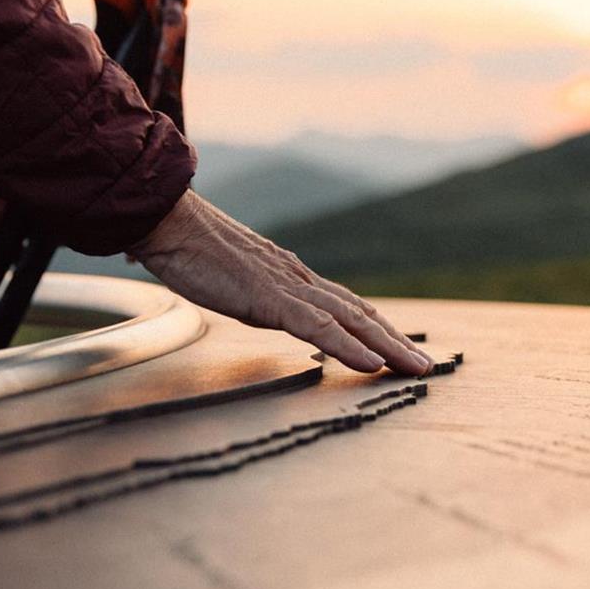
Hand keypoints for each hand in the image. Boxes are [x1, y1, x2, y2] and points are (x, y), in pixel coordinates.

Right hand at [128, 191, 432, 375]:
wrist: (166, 221)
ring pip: (350, 320)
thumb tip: (232, 290)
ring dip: (387, 346)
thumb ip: (237, 285)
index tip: (395, 347)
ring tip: (416, 368)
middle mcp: (296, 279)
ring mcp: (286, 287)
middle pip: (357, 313)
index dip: (372, 327)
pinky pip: (319, 327)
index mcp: (287, 276)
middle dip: (394, 340)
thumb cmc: (185, 247)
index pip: (341, 305)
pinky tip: (372, 364)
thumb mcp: (222, 275)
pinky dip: (349, 347)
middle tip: (423, 365)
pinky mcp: (270, 298)